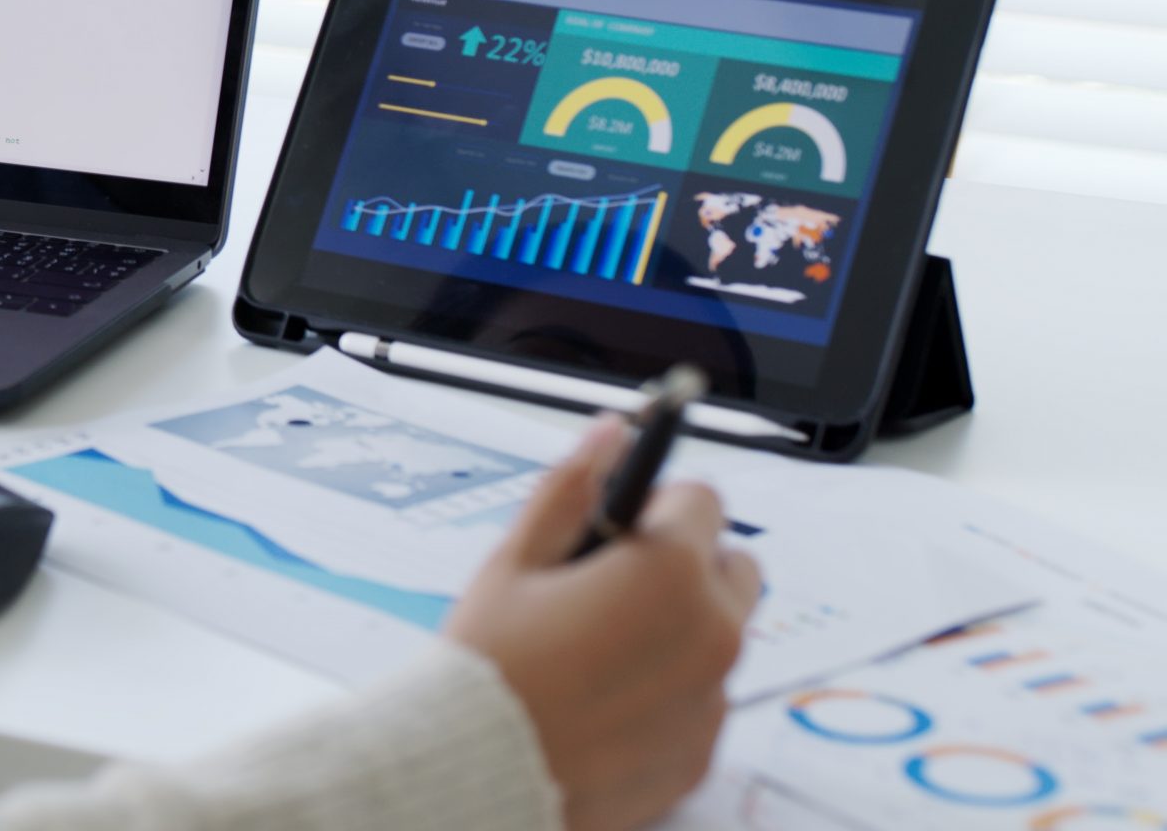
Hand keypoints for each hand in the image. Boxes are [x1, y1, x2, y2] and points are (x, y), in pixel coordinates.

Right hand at [445, 418, 762, 830]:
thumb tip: (611, 431)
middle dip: (683, 564)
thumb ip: (572, 488)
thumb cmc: (488, 667)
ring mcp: (713, 699)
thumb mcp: (514, 561)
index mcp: (670, 572)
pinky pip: (703, 699)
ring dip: (679, 628)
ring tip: (597, 650)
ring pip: (719, 635)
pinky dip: (669, 690)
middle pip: (732, 566)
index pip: (703, 499)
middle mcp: (712, 633)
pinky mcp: (702, 752)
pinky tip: (604, 699)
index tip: (616, 528)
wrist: (477, 777)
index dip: (654, 505)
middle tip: (608, 586)